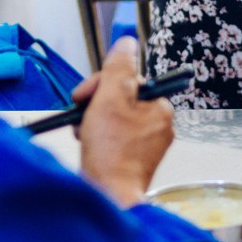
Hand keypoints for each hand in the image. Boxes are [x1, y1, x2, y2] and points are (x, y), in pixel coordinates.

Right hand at [74, 37, 174, 206]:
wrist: (110, 198)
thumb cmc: (111, 153)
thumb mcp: (110, 100)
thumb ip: (118, 69)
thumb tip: (127, 42)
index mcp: (158, 108)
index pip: (126, 80)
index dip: (100, 84)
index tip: (82, 97)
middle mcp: (158, 125)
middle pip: (120, 99)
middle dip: (96, 106)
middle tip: (83, 119)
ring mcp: (147, 145)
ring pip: (114, 119)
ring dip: (94, 122)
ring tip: (86, 137)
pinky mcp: (134, 160)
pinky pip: (114, 139)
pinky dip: (99, 140)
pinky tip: (90, 147)